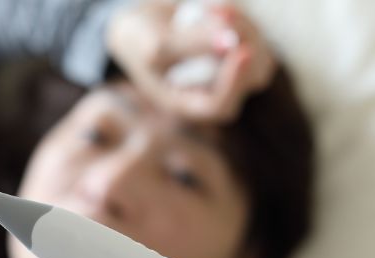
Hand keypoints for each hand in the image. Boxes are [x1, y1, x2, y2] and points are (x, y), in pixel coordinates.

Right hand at [106, 0, 275, 122]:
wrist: (140, 23)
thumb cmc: (140, 40)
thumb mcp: (156, 44)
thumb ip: (189, 45)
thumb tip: (229, 42)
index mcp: (187, 102)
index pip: (220, 106)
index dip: (234, 84)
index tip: (240, 51)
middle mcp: (212, 90)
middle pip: (251, 78)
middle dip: (245, 42)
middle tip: (224, 13)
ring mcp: (228, 69)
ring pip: (260, 53)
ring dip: (245, 25)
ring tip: (217, 7)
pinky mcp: (236, 47)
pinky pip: (254, 33)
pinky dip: (241, 17)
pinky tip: (218, 6)